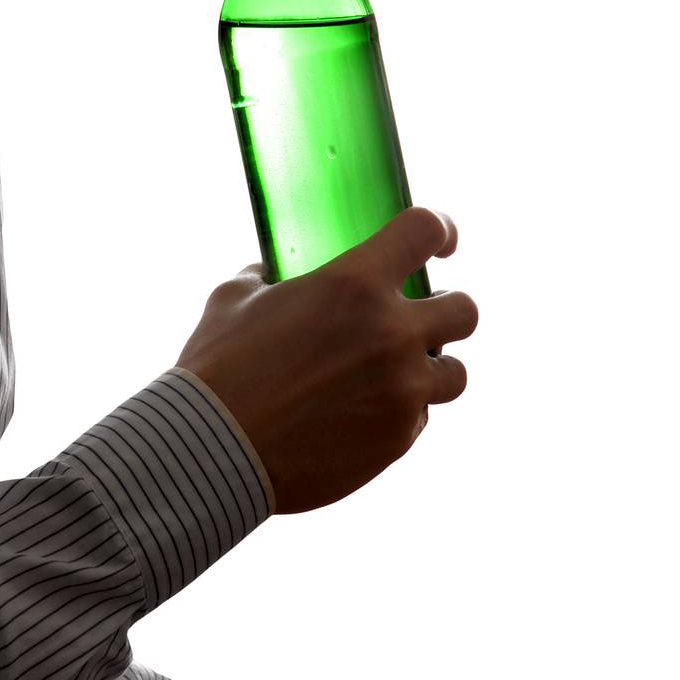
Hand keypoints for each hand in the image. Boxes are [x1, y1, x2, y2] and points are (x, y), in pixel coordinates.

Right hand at [174, 206, 477, 514]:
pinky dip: (401, 411)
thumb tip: (271, 275)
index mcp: (355, 283)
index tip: (440, 241)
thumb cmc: (219, 366)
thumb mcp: (236, 297)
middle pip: (466, 310)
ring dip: (432, 366)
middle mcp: (391, 334)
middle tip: (421, 314)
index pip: (425, 230)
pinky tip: (363, 411)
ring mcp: (401, 392)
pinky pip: (420, 419)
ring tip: (400, 370)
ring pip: (457, 373)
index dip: (439, 228)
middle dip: (448, 307)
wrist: (214, 451)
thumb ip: (268, 278)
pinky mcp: (396, 442)